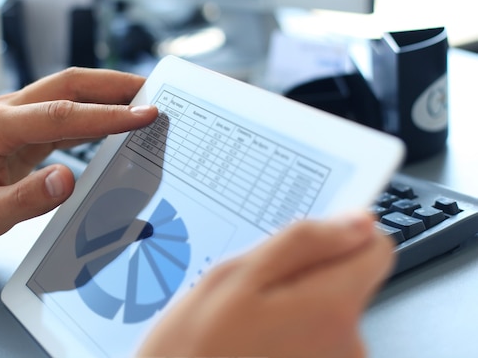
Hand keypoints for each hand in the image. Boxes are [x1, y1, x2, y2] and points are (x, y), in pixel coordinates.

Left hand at [0, 67, 158, 259]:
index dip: (107, 114)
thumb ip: (26, 199)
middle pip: (70, 84)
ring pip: (70, 92)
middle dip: (115, 85)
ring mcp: (17, 115)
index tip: (144, 115)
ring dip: (108, 93)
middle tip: (154, 92)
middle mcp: (8, 111)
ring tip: (144, 101)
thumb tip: (67, 179)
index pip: (62, 114)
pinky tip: (116, 119)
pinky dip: (96, 111)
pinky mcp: (26, 127)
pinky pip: (67, 111)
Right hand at [139, 213, 394, 357]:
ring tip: (247, 322)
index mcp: (330, 308)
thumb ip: (303, 243)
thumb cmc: (192, 350)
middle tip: (254, 290)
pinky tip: (254, 341)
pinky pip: (317, 338)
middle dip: (306, 274)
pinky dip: (290, 333)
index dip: (341, 236)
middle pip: (349, 279)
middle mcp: (348, 344)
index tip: (310, 241)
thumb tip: (357, 223)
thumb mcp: (233, 277)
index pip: (376, 248)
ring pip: (328, 309)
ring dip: (293, 306)